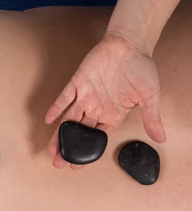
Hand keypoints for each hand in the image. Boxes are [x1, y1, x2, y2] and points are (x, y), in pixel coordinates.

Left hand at [45, 30, 166, 168]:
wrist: (131, 43)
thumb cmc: (141, 68)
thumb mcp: (150, 96)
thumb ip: (151, 117)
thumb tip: (161, 138)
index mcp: (113, 114)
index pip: (97, 138)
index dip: (86, 152)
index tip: (77, 166)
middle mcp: (97, 107)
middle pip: (80, 132)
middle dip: (69, 148)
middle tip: (58, 163)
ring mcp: (86, 96)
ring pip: (69, 119)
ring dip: (60, 134)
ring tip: (51, 149)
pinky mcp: (78, 82)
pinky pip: (65, 98)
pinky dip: (57, 108)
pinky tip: (49, 120)